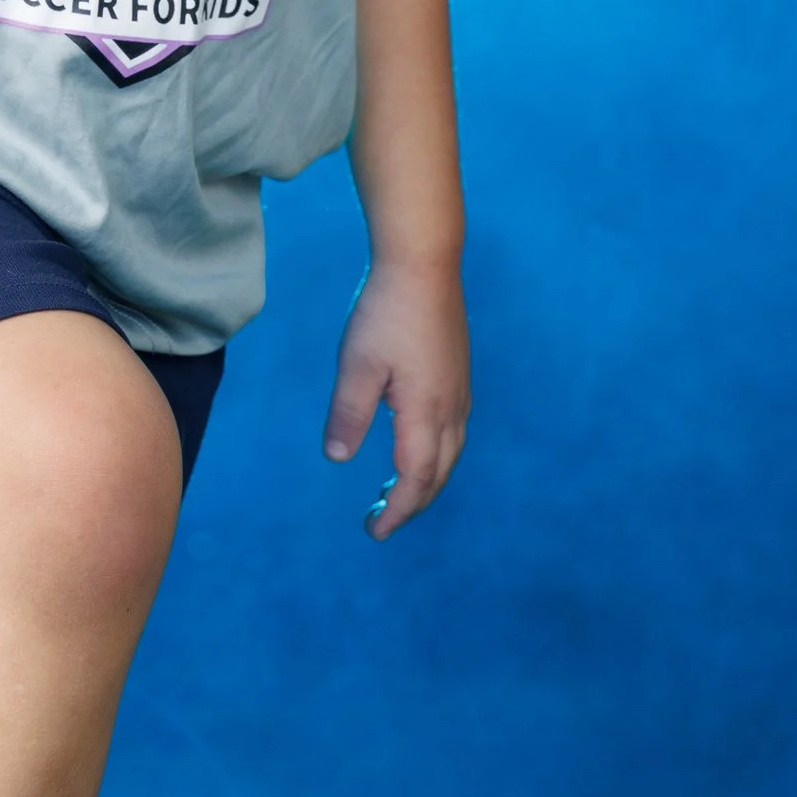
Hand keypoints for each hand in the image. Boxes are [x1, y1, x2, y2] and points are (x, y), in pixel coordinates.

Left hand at [322, 256, 468, 540]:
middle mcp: (451, 409)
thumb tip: (337, 458)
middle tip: (380, 521)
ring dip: (423, 480)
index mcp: (426, 413)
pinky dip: (433, 454)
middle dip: (411, 503)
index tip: (375, 532)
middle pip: (438, 474)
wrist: (424, 263)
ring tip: (391, 491)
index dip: (397, 512)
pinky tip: (412, 445)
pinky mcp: (457, 375)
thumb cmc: (385, 312)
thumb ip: (348, 415)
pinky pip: (452, 432)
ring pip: (449, 454)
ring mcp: (459, 392)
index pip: (415, 480)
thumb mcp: (356, 366)